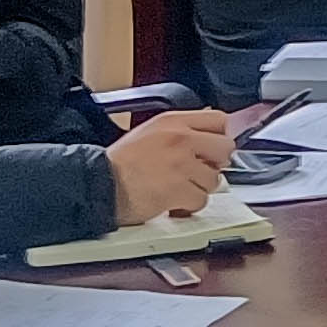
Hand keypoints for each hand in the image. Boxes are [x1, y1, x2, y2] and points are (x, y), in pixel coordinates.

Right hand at [110, 109, 233, 222]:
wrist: (100, 184)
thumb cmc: (119, 164)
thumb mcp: (148, 132)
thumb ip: (177, 131)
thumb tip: (205, 138)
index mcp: (173, 122)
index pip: (218, 120)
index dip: (219, 137)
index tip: (213, 149)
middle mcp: (180, 139)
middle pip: (225, 148)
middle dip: (215, 163)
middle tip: (199, 171)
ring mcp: (181, 164)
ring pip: (215, 179)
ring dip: (199, 188)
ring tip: (179, 188)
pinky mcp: (178, 189)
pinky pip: (201, 200)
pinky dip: (189, 206)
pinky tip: (174, 202)